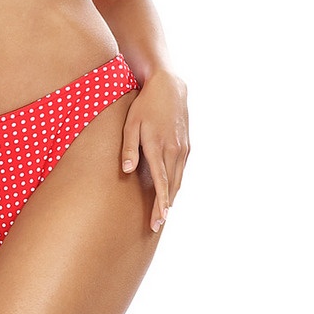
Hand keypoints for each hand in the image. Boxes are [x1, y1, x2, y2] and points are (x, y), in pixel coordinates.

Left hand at [120, 71, 188, 232]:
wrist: (169, 87)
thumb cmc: (144, 105)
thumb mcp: (131, 123)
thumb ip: (129, 147)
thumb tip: (126, 170)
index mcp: (158, 146)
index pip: (161, 181)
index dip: (160, 202)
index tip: (158, 219)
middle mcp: (174, 150)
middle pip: (171, 186)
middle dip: (164, 207)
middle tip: (157, 225)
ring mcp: (183, 149)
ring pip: (178, 179)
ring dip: (171, 197)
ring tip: (163, 214)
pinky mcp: (187, 146)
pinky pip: (181, 170)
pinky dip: (176, 183)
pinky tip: (171, 192)